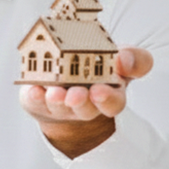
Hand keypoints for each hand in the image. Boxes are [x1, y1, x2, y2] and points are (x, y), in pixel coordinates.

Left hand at [19, 46, 152, 157]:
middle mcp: (85, 105)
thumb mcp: (123, 61)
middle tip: (76, 94)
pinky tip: (34, 90)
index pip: (113, 104)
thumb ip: (134, 59)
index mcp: (109, 95)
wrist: (73, 81)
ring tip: (54, 92)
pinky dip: (35, 96)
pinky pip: (36, 102)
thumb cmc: (101, 69)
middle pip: (85, 109)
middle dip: (80, 102)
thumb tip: (124, 58)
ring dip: (57, 100)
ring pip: (59, 107)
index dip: (107, 99)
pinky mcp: (40, 102)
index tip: (99, 91)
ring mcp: (61, 106)